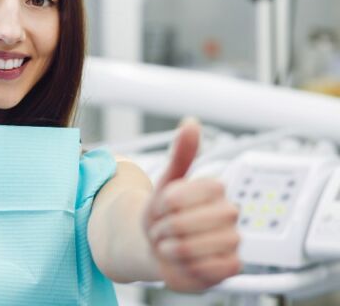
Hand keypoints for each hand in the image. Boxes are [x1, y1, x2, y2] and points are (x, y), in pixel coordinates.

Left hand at [143, 118, 240, 291]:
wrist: (159, 245)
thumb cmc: (163, 212)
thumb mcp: (167, 180)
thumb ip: (181, 153)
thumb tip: (192, 122)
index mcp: (215, 188)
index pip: (184, 194)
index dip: (165, 203)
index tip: (162, 205)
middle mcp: (229, 212)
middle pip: (183, 223)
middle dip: (163, 228)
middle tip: (164, 229)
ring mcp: (232, 240)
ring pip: (191, 248)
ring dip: (169, 248)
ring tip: (170, 245)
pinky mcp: (231, 266)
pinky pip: (207, 269)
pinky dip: (186, 267)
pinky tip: (184, 261)